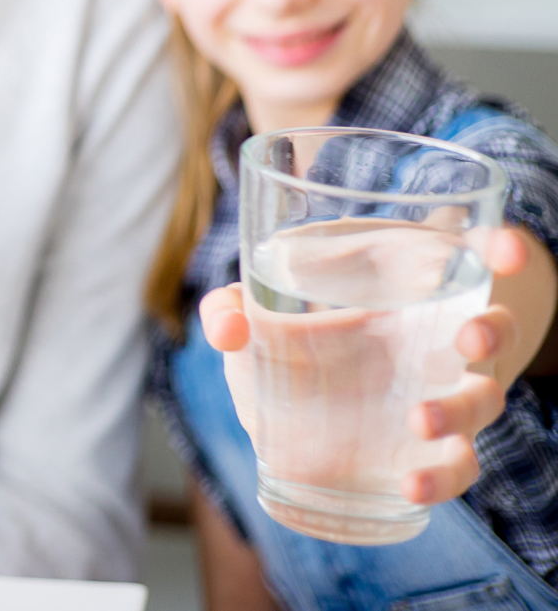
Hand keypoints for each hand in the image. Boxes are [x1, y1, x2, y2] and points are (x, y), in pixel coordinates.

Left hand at [201, 225, 526, 505]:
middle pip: (492, 330)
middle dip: (491, 331)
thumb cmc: (300, 329)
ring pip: (482, 400)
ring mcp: (447, 391)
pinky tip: (411, 485)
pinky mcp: (435, 446)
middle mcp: (445, 336)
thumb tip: (226, 329)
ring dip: (459, 409)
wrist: (322, 393)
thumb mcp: (265, 306)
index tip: (507, 249)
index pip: (477, 257)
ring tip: (419, 421)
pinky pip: (457, 464)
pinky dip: (442, 475)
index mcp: (416, 286)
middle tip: (466, 337)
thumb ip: (234, 307)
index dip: (500, 249)